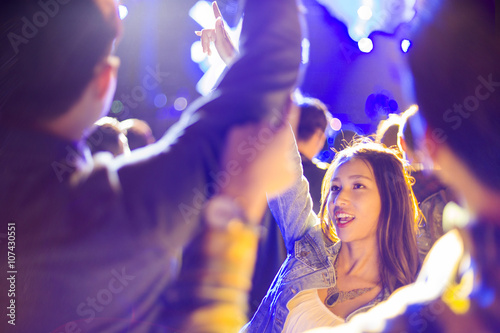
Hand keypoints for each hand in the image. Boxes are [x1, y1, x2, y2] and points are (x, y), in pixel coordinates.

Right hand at [195, 1, 237, 64]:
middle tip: (205, 52)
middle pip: (206, 32)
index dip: (215, 10)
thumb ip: (219, 30)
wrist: (233, 63)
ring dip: (204, 45)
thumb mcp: (222, 41)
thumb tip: (218, 18)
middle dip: (203, 42)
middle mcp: (220, 32)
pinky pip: (207, 38)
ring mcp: (218, 37)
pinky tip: (197, 34)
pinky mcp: (217, 42)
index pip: (217, 17)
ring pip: (206, 37)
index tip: (214, 2)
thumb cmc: (228, 53)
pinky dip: (203, 38)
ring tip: (207, 54)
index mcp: (221, 30)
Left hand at [219, 98, 300, 222]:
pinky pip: (240, 134)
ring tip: (250, 161)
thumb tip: (285, 154)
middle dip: (267, 137)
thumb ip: (290, 159)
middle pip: (268, 126)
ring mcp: (249, 127)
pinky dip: (240, 143)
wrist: (240, 189)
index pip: (290, 112)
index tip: (291, 94)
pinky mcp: (234, 132)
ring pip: (253, 130)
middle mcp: (267, 126)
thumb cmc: (269, 184)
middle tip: (263, 157)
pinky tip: (241, 158)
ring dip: (253, 140)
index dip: (291, 104)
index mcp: (283, 134)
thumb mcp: (290, 175)